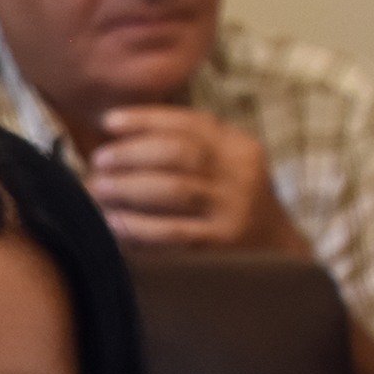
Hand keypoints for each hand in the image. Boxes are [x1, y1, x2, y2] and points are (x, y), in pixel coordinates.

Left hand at [87, 107, 302, 256]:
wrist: (276, 254)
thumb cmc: (231, 204)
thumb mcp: (225, 166)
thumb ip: (189, 146)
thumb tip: (122, 134)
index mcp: (239, 148)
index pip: (190, 123)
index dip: (146, 119)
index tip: (108, 122)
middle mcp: (240, 175)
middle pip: (179, 153)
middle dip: (131, 153)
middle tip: (98, 161)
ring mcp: (232, 210)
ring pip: (174, 190)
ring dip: (128, 187)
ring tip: (97, 188)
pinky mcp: (220, 245)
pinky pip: (172, 232)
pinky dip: (137, 226)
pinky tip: (113, 222)